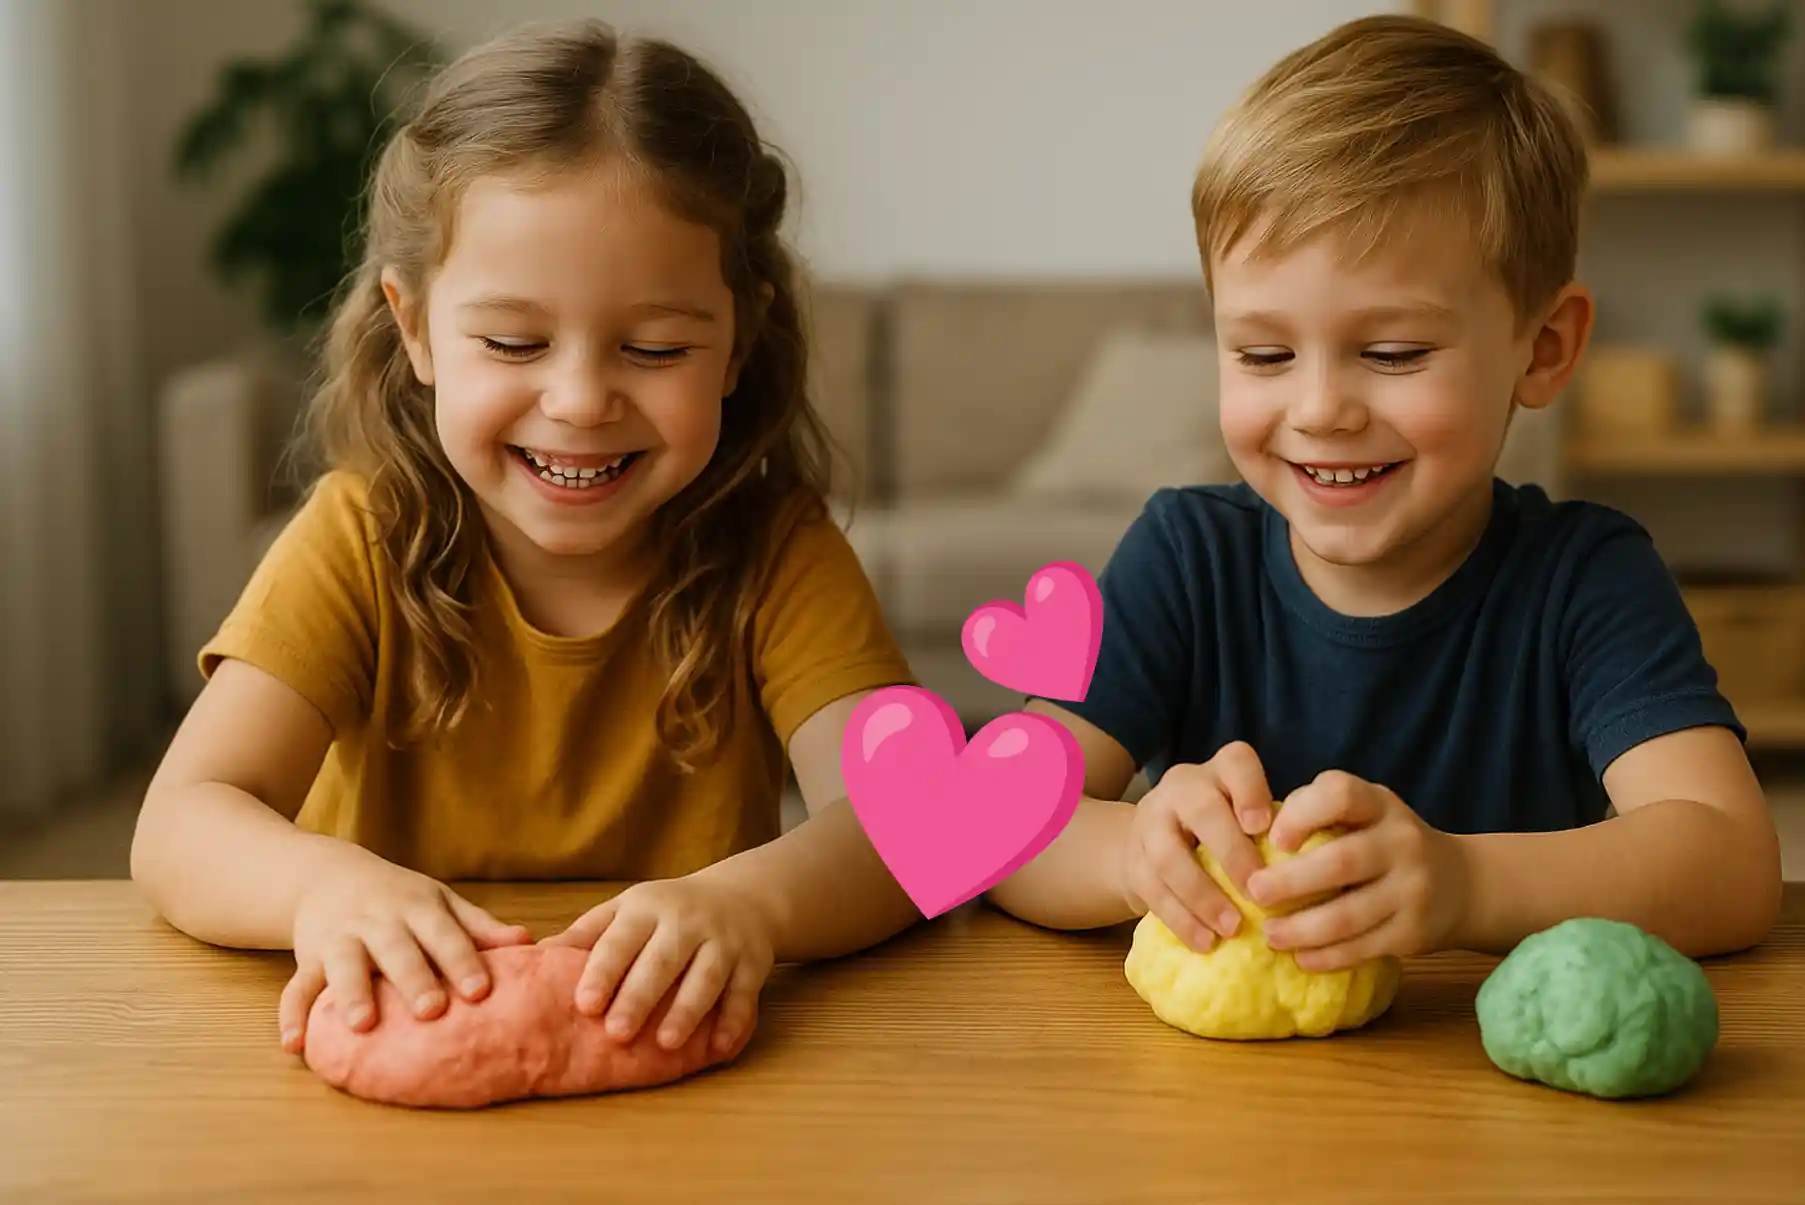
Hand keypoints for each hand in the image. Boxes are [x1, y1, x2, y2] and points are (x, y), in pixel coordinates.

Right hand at [279, 850, 532, 1053]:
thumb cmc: (398, 898)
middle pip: (397, 949)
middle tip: (432, 1011)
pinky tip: (295, 1044)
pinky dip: (293, 1014)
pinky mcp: (307, 957)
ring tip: (362, 1025)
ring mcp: (340, 938)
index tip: (481, 991)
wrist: (327, 874)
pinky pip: (297, 985)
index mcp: (418, 908)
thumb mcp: (440, 902)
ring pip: (344, 964)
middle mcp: (378, 921)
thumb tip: (529, 942)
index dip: (462, 961)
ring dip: (352, 993)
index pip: (445, 934)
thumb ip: (479, 926)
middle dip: (414, 978)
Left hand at [540, 873, 773, 1054]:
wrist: (741, 897)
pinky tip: (718, 1048)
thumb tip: (534, 957)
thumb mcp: (626, 910)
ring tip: (666, 1043)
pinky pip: (744, 993)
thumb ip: (586, 934)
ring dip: (687, 1010)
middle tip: (616, 1033)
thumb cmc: (668, 912)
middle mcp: (686, 921)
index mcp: (647, 908)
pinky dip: (733, 1020)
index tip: (585, 1004)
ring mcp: (724, 941)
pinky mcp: (752, 962)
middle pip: (663, 960)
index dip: (604, 972)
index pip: (622, 939)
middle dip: (640, 997)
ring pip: (706, 976)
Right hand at [1118, 741, 1274, 953]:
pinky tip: (1205, 942)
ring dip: (1203, 895)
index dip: (1250, 791)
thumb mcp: (1245, 818)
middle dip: (1232, 854)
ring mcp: (1151, 821)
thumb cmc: (1222, 834)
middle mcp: (1182, 788)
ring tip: (1232, 927)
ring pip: (1169, 854)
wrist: (1150, 845)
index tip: (1265, 827)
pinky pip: (1152, 890)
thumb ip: (1275, 831)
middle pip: (1202, 810)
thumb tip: (1323, 871)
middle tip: (1259, 895)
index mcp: (1219, 772)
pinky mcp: (1132, 860)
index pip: (1235, 762)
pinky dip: (1181, 919)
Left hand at [1246, 770, 1468, 970]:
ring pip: (1349, 915)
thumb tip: (1253, 834)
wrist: (1461, 883)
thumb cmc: (1384, 841)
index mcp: (1380, 804)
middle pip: (1341, 861)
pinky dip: (1327, 956)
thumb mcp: (1363, 812)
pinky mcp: (1415, 932)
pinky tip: (1300, 958)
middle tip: (1254, 893)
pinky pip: (1363, 947)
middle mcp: (1402, 842)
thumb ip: (1316, 810)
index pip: (1341, 794)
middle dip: (1290, 882)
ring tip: (1270, 934)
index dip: (1302, 814)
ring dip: (1301, 929)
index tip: (1274, 839)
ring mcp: (1412, 889)